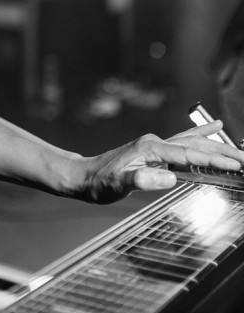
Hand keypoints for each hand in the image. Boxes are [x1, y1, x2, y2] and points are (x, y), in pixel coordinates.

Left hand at [74, 119, 242, 202]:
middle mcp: (155, 142)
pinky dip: (201, 135)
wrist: (84, 176)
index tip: (235, 165)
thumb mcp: (118, 185)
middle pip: (196, 145)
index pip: (188, 154)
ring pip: (193, 142)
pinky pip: (184, 140)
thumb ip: (142, 180)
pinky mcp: (155, 150)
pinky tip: (213, 127)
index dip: (213, 160)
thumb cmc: (99, 182)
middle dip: (223, 152)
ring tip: (239, 149)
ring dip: (217, 145)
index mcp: (150, 149)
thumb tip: (168, 177)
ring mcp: (156, 144)